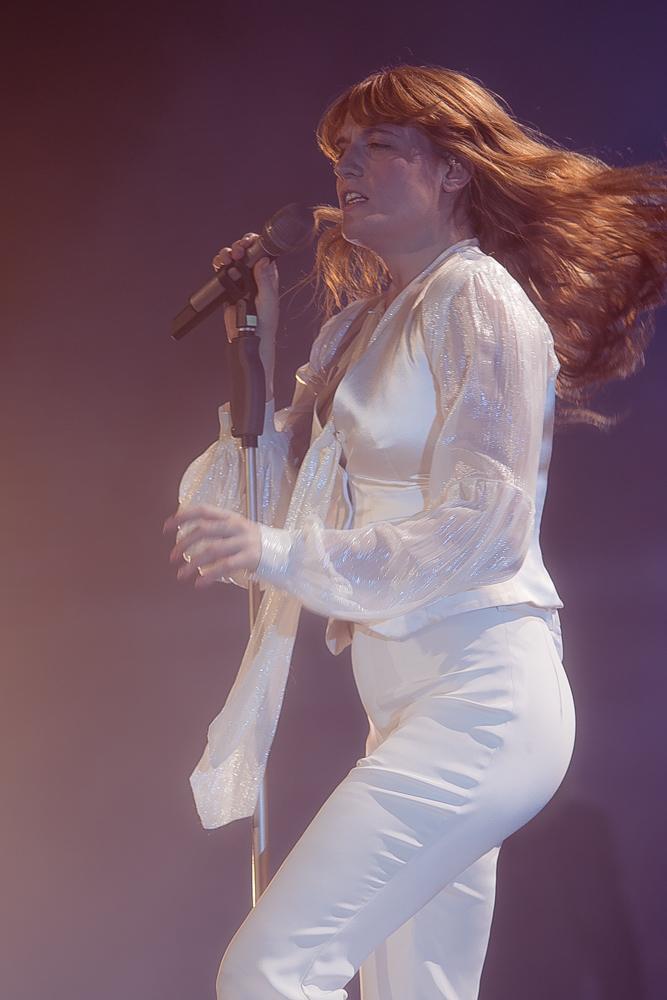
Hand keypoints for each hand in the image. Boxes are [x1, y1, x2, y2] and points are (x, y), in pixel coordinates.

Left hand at [165, 503, 261, 586]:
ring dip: (193, 563)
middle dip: (184, 543)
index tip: (167, 528)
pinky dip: (209, 576)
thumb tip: (190, 536)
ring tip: (182, 574)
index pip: (203, 510)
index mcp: (231, 517)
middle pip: (204, 530)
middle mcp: (237, 527)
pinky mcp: (250, 558)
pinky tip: (199, 583)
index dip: (183, 517)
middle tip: (173, 557)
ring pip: (212, 550)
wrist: (284, 553)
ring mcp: (244, 542)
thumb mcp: (237, 531)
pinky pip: (225, 566)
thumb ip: (217, 530)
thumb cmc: (256, 544)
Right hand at [213, 234, 279, 397]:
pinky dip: (218, 266)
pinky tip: (219, 266)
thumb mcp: (268, 301)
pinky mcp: (230, 288)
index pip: (261, 252)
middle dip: (238, 247)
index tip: (246, 243)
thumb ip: (265, 281)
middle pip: (244, 252)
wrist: (251, 338)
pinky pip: (222, 272)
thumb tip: (264, 261)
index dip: (253, 243)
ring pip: (232, 260)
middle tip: (236, 252)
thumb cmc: (265, 323)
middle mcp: (254, 275)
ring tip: (226, 259)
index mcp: (267, 275)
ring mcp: (241, 281)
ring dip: (227, 255)